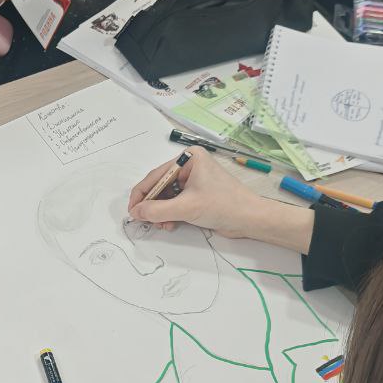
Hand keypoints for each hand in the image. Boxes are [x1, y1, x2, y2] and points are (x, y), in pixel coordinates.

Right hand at [127, 148, 314, 252]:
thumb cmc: (224, 205)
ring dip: (160, 212)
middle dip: (152, 205)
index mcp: (188, 158)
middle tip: (144, 220)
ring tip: (161, 224)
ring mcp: (194, 181)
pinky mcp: (197, 194)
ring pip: (166, 197)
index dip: (141, 194)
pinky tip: (170, 223)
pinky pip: (175, 202)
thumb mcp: (186, 208)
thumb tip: (136, 212)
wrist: (250, 219)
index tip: (132, 209)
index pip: (155, 175)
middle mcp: (190, 166)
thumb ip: (156, 210)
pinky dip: (170, 214)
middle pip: (160, 186)